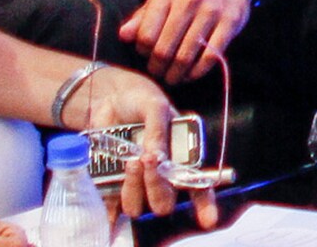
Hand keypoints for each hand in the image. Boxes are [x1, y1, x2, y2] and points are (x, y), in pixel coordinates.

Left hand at [63, 68, 217, 231]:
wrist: (109, 98)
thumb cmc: (140, 100)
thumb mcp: (154, 106)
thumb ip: (158, 130)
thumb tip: (156, 156)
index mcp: (182, 157)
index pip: (198, 187)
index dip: (204, 205)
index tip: (207, 219)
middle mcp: (162, 176)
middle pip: (164, 201)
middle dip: (157, 185)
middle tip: (148, 160)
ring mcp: (138, 182)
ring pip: (139, 206)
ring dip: (135, 187)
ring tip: (130, 161)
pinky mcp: (114, 185)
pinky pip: (114, 206)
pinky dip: (110, 207)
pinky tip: (109, 201)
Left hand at [119, 0, 253, 82]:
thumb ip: (142, 17)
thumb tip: (123, 36)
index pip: (145, 35)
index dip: (143, 51)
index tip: (147, 56)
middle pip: (164, 49)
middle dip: (158, 68)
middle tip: (160, 73)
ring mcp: (211, 10)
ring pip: (186, 56)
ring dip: (176, 74)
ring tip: (174, 78)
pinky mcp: (230, 21)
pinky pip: (210, 57)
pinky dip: (197, 72)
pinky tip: (191, 74)